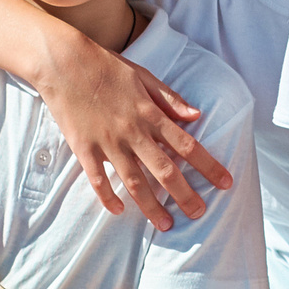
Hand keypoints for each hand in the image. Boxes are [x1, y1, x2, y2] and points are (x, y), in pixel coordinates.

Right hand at [36, 40, 231, 230]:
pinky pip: (98, 180)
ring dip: (152, 206)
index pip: (186, 145)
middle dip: (184, 195)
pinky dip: (108, 198)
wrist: (63, 63)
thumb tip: (196, 115)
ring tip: (166, 225)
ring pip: (134, 182)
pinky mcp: (84, 149)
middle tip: (199, 214)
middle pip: (165, 170)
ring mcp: (108, 143)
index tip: (225, 183)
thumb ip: (170, 98)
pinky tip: (119, 211)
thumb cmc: (105, 66)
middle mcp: (132, 132)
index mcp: (149, 113)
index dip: (208, 165)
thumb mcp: (143, 76)